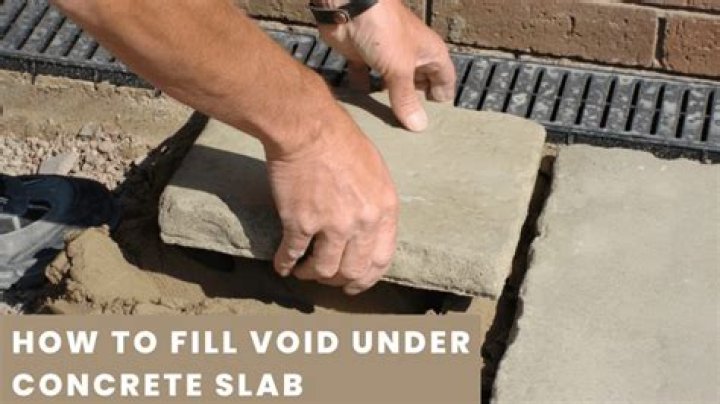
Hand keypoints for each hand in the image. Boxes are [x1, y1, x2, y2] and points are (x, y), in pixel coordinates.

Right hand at [267, 105, 398, 294]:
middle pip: (354, 271)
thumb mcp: (376, 170)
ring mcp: (331, 225)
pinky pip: (292, 254)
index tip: (355, 282)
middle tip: (328, 280)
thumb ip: (376, 204)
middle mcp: (362, 223)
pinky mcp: (300, 222)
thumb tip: (369, 229)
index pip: (382, 259)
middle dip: (339, 281)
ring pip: (323, 270)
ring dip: (311, 275)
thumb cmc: (341, 140)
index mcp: (384, 210)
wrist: (308, 127)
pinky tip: (281, 265)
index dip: (367, 277)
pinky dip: (285, 264)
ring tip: (303, 271)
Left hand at [317, 0, 455, 131]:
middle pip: (418, 83)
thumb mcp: (399, 69)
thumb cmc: (384, 31)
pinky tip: (362, 106)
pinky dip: (363, 89)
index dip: (442, 98)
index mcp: (430, 52)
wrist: (349, 6)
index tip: (436, 122)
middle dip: (415, 103)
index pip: (445, 79)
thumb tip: (419, 127)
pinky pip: (365, 77)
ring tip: (388, 124)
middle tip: (411, 129)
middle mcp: (411, 54)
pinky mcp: (362, 55)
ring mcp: (386, 54)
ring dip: (389, 98)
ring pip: (391, 82)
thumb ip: (406, 99)